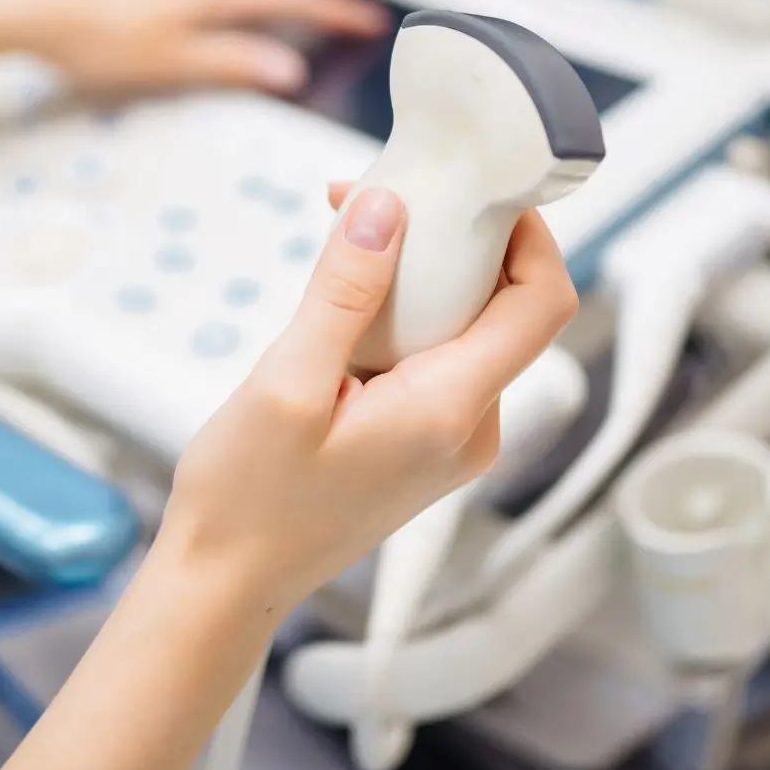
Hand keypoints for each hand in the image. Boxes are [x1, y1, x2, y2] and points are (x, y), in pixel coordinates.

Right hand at [160, 186, 577, 614]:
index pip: (543, 302)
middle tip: (373, 202)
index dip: (526, 233)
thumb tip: (390, 209)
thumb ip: (344, 291)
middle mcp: (471, 426)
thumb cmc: (247, 501)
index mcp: (452, 410)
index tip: (468, 188)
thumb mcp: (285, 382)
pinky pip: (437, 356)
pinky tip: (340, 309)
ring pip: (466, 327)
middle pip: (504, 305)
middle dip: (450, 241)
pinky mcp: (423, 439)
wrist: (226, 581)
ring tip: (343, 249)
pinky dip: (400, 316)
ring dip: (417, 277)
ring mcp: (451, 437)